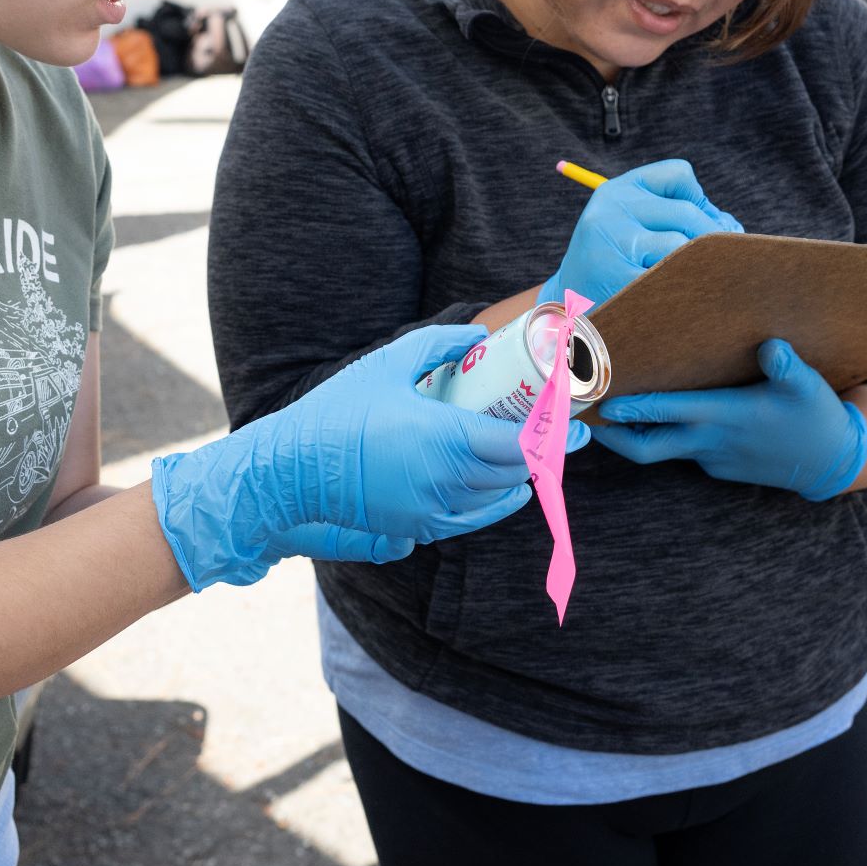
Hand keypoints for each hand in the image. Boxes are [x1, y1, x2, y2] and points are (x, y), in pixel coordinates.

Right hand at [150, 326, 585, 589]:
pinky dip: (494, 503)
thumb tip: (479, 335)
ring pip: (495, 500)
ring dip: (520, 479)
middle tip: (563, 435)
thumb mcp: (387, 364)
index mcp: (444, 440)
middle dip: (543, 455)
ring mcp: (429, 512)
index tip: (580, 428)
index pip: (519, 445)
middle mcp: (444, 482)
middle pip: (514, 473)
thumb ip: (439, 345)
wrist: (287, 473)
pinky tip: (507, 492)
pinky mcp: (414, 530)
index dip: (555, 438)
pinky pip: (469, 519)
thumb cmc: (334, 413)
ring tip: (538, 458)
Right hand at [546, 160, 740, 308]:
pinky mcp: (617, 279)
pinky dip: (685, 290)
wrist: (566, 315)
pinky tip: (679, 300)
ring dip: (698, 267)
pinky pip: (672, 279)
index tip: (700, 227)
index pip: (679, 175)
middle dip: (712, 239)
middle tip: (718, 264)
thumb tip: (732, 229)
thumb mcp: (631, 229)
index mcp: (616, 191)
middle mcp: (610, 211)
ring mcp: (612, 244)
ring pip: (683, 246)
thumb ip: (678, 218)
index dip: (700, 201)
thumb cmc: (615, 269)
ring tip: (693, 283)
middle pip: (687, 214)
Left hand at [595, 339, 866, 500]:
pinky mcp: (717, 465)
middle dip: (613, 434)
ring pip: (661, 449)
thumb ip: (786, 367)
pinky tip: (658, 416)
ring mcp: (712, 458)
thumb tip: (770, 346)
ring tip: (609, 410)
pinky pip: (682, 450)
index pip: (668, 413)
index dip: (633, 408)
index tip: (603, 400)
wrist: (830, 462)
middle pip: (647, 447)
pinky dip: (664, 435)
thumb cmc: (816, 418)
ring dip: (634, 434)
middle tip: (585, 412)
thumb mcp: (808, 387)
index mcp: (726, 418)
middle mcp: (711, 442)